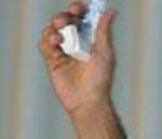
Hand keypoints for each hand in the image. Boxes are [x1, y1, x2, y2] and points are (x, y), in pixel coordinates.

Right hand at [38, 2, 116, 118]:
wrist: (87, 100)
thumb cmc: (100, 79)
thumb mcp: (104, 51)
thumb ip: (103, 30)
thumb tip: (111, 11)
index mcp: (91, 39)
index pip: (83, 18)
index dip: (80, 10)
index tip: (80, 7)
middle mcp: (77, 43)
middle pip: (66, 21)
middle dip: (65, 16)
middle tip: (68, 19)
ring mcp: (64, 51)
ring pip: (53, 30)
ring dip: (55, 26)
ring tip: (61, 32)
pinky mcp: (53, 60)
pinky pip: (45, 43)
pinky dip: (48, 39)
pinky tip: (56, 42)